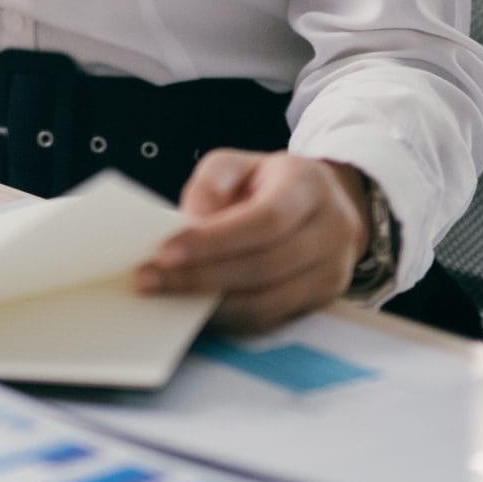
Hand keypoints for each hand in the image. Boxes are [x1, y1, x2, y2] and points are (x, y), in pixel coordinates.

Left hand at [135, 150, 372, 333]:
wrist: (328, 204)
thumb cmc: (272, 184)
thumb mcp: (239, 164)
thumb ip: (210, 183)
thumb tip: (192, 222)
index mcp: (310, 185)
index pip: (265, 220)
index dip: (215, 241)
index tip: (165, 252)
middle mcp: (331, 229)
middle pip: (264, 265)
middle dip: (200, 276)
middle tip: (149, 279)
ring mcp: (333, 270)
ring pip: (268, 301)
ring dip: (210, 304)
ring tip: (164, 295)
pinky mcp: (322, 300)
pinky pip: (270, 318)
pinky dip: (228, 316)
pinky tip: (194, 307)